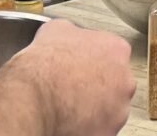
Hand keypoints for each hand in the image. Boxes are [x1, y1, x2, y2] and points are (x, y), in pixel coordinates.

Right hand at [0, 19, 133, 135]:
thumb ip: (72, 31)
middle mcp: (125, 79)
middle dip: (96, 86)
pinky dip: (87, 127)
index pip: (110, 53)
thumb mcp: (54, 30)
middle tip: (72, 89)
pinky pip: (99, 128)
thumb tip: (68, 33)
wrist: (31, 99)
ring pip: (109, 108)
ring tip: (67, 107)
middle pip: (113, 82)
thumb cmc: (42, 67)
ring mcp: (119, 108)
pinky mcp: (108, 132)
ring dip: (93, 108)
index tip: (78, 67)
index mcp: (116, 49)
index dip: (90, 60)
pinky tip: (68, 122)